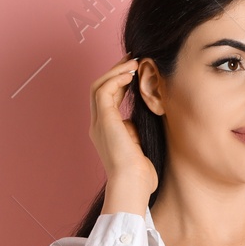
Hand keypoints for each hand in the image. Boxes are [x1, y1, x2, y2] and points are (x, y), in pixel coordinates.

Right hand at [89, 56, 158, 210]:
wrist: (133, 185)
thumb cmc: (141, 174)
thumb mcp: (140, 145)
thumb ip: (137, 128)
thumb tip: (145, 113)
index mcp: (106, 131)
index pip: (108, 98)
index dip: (120, 82)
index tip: (135, 72)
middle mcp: (98, 125)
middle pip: (100, 88)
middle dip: (115, 72)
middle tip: (133, 59)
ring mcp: (98, 123)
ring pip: (99, 86)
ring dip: (115, 71)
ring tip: (132, 63)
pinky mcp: (104, 121)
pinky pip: (104, 91)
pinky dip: (116, 79)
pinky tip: (130, 75)